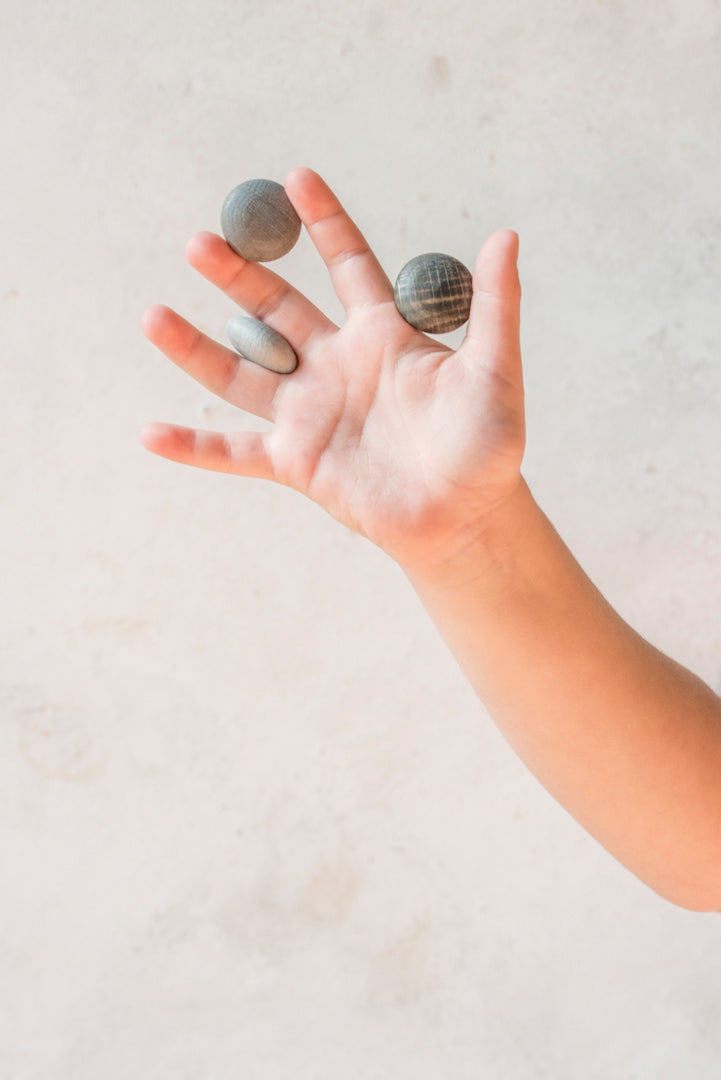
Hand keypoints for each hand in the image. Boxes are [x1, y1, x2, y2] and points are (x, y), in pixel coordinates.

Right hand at [141, 168, 524, 572]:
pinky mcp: (296, 463)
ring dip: (196, 348)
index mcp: (382, 336)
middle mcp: (337, 367)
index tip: (297, 177)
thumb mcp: (495, 370)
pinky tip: (150, 434)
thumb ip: (495, 305)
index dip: (324, 222)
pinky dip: (193, 447)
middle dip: (238, 276)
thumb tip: (506, 234)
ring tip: (153, 314)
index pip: (347, 265)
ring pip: (241, 373)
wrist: (468, 516)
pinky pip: (234, 452)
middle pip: (277, 311)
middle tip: (200, 243)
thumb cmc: (488, 445)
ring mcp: (311, 414)